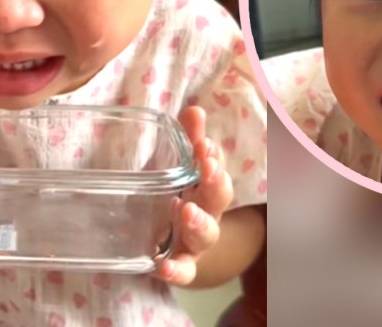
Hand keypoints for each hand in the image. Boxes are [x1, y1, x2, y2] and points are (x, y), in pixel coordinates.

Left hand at [154, 106, 233, 285]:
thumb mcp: (183, 168)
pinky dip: (176, 271)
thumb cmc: (182, 196)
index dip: (213, 157)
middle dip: (215, 182)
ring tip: (185, 210)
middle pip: (218, 198)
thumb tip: (194, 109)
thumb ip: (189, 138)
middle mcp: (207, 212)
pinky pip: (183, 271)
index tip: (205, 145)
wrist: (183, 246)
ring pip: (206, 234)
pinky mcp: (181, 265)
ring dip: (199, 222)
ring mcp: (195, 241)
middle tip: (208, 167)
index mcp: (207, 186)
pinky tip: (162, 267)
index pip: (215, 168)